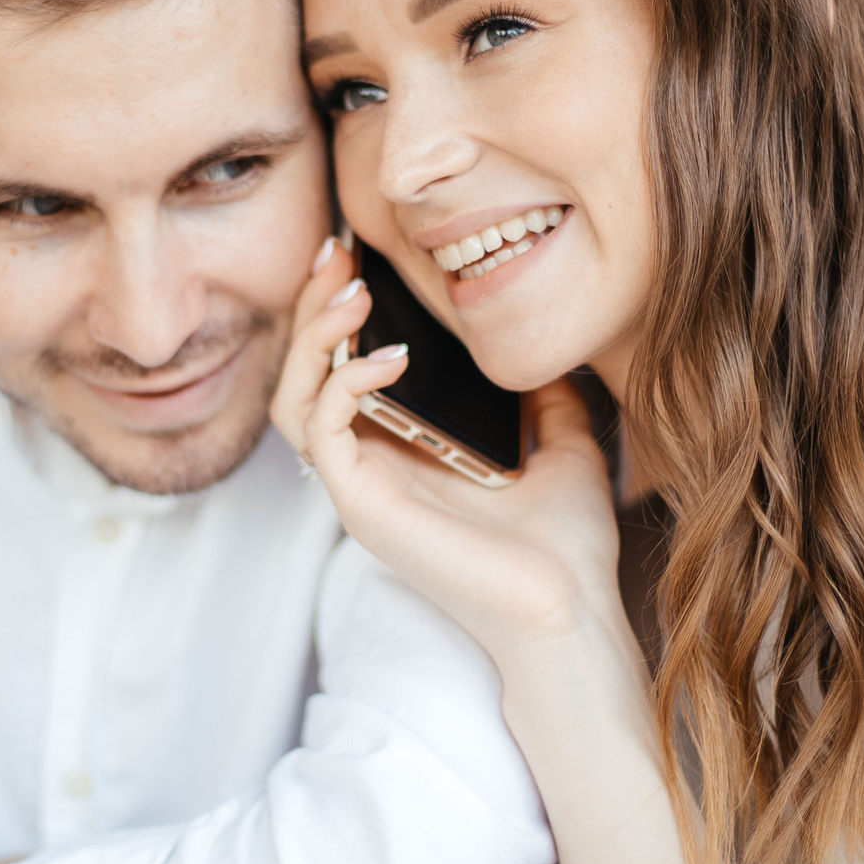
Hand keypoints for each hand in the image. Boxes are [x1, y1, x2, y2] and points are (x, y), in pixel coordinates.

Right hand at [270, 239, 628, 666]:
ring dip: (312, 338)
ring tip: (350, 292)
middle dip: (312, 309)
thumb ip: (547, 397)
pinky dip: (343, 381)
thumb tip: (552, 350)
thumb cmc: (567, 548)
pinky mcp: (360, 506)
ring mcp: (360, 490)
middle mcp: (371, 470)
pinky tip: (389, 356)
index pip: (340, 373)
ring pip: (291, 401)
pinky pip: (319, 431)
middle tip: (338, 253)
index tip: (360, 257)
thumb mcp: (566, 444)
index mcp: (405, 455)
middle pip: (302, 376)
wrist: (572, 610)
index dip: (336, 314)